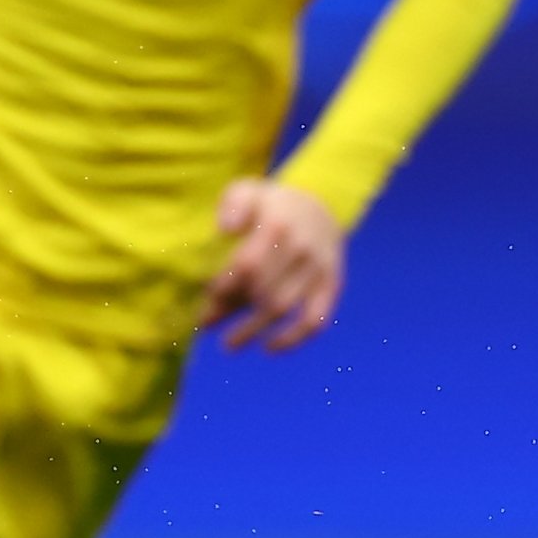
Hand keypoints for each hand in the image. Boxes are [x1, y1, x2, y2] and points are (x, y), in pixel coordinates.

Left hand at [203, 178, 345, 351]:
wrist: (321, 205)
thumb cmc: (271, 204)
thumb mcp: (248, 190)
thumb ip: (233, 204)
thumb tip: (224, 229)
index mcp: (279, 225)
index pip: (248, 265)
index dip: (225, 286)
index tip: (206, 297)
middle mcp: (302, 249)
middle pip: (263, 290)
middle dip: (232, 311)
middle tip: (207, 324)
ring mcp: (319, 270)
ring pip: (284, 308)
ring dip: (254, 331)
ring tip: (229, 345)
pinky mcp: (331, 285)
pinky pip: (315, 319)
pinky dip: (294, 339)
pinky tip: (271, 347)